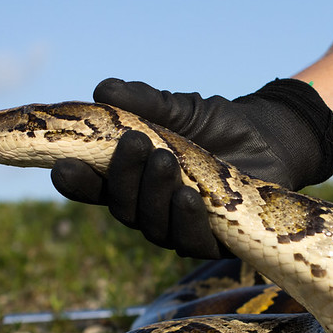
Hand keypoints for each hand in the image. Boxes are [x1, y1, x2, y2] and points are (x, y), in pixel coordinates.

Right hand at [51, 78, 332, 257]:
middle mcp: (150, 210)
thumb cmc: (218, 126)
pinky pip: (192, 242)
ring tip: (165, 161)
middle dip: (124, 177)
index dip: (76, 182)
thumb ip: (145, 102)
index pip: (95, 188)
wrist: (270, 139)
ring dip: (155, 196)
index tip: (62, 167)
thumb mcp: (181, 109)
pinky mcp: (214, 243)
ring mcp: (180, 229)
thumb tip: (104, 90)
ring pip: (154, 227)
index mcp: (133, 181)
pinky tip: (189, 196)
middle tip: (135, 143)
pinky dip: (187, 220)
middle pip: (123, 208)